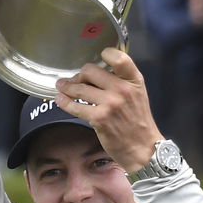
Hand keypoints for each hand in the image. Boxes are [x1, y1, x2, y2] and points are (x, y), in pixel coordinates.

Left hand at [54, 48, 162, 173]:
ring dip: (67, 87)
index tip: (97, 58)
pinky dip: (64, 102)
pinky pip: (75, 106)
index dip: (105, 54)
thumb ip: (122, 81)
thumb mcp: (137, 95)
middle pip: (90, 70)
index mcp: (134, 80)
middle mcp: (122, 89)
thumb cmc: (138, 122)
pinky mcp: (99, 118)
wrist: (142, 148)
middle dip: (79, 75)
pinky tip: (60, 100)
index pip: (119, 57)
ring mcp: (110, 103)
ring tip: (61, 87)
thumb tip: (96, 74)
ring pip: (79, 88)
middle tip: (75, 81)